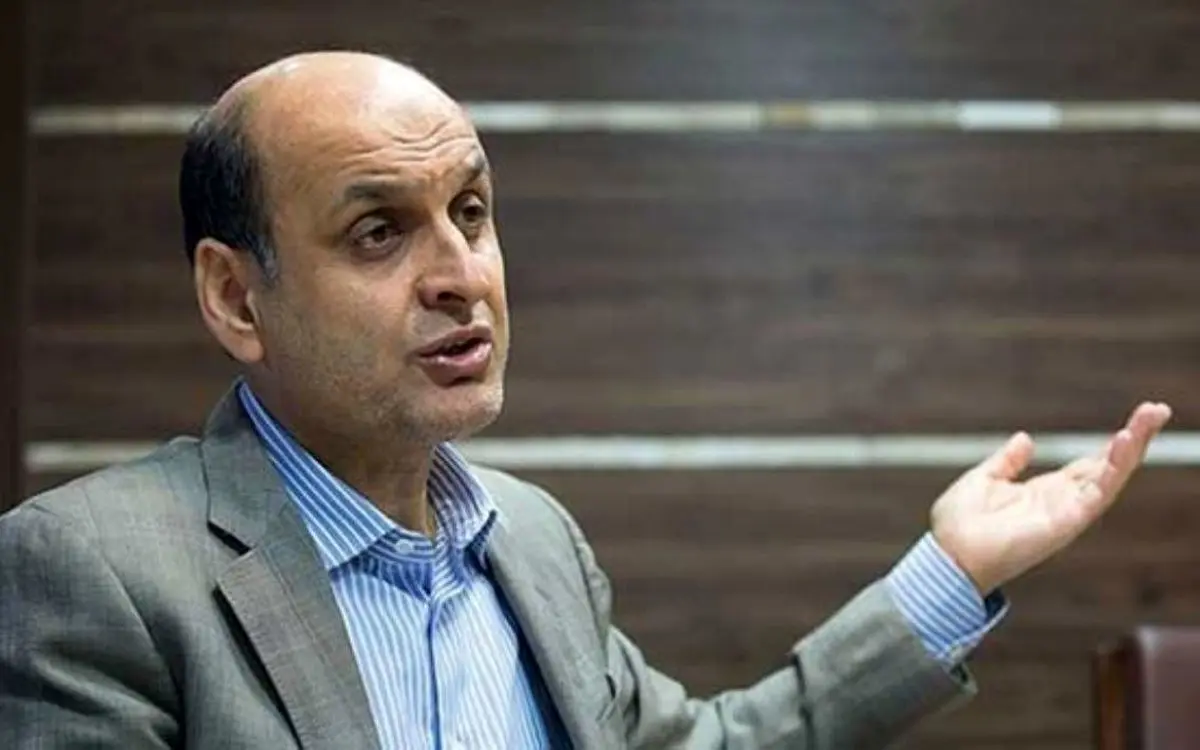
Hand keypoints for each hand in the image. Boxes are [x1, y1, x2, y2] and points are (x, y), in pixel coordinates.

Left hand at [931, 401, 1172, 594]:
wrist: (948, 554)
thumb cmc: (960, 525)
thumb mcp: (985, 480)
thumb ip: (1008, 461)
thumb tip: (1026, 439)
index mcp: (1045, 493)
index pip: (1090, 464)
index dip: (1113, 444)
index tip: (1137, 418)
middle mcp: (1062, 503)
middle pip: (1108, 467)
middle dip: (1135, 439)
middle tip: (1157, 410)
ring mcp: (1067, 514)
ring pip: (1111, 477)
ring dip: (1132, 448)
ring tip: (1150, 417)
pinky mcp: (1065, 523)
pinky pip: (1096, 493)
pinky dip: (1113, 469)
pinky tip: (1124, 442)